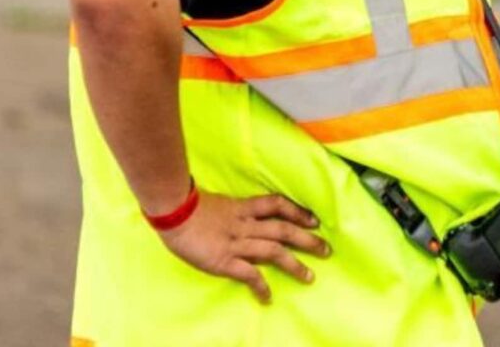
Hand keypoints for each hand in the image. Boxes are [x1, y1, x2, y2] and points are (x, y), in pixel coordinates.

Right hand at [157, 190, 330, 302]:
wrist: (172, 211)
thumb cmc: (187, 205)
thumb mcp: (215, 202)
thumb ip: (229, 209)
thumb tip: (235, 212)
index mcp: (242, 207)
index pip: (276, 204)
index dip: (297, 211)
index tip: (313, 220)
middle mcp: (245, 224)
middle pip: (283, 228)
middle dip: (307, 239)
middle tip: (326, 249)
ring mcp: (236, 242)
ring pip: (273, 251)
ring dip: (294, 264)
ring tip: (310, 277)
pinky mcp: (224, 260)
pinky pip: (248, 273)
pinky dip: (260, 285)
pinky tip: (268, 297)